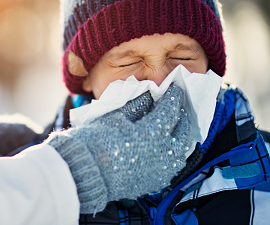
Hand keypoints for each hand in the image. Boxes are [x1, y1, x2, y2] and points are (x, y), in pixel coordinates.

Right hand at [46, 84, 190, 213]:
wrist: (85, 172)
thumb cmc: (97, 140)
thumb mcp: (116, 116)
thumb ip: (137, 104)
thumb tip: (149, 95)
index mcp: (154, 131)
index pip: (171, 108)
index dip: (174, 96)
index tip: (174, 88)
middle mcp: (164, 152)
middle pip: (183, 129)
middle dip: (181, 115)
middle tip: (175, 106)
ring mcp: (162, 170)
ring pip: (182, 149)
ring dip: (179, 136)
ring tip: (173, 127)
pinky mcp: (156, 182)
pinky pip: (172, 165)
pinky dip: (172, 153)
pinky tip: (165, 147)